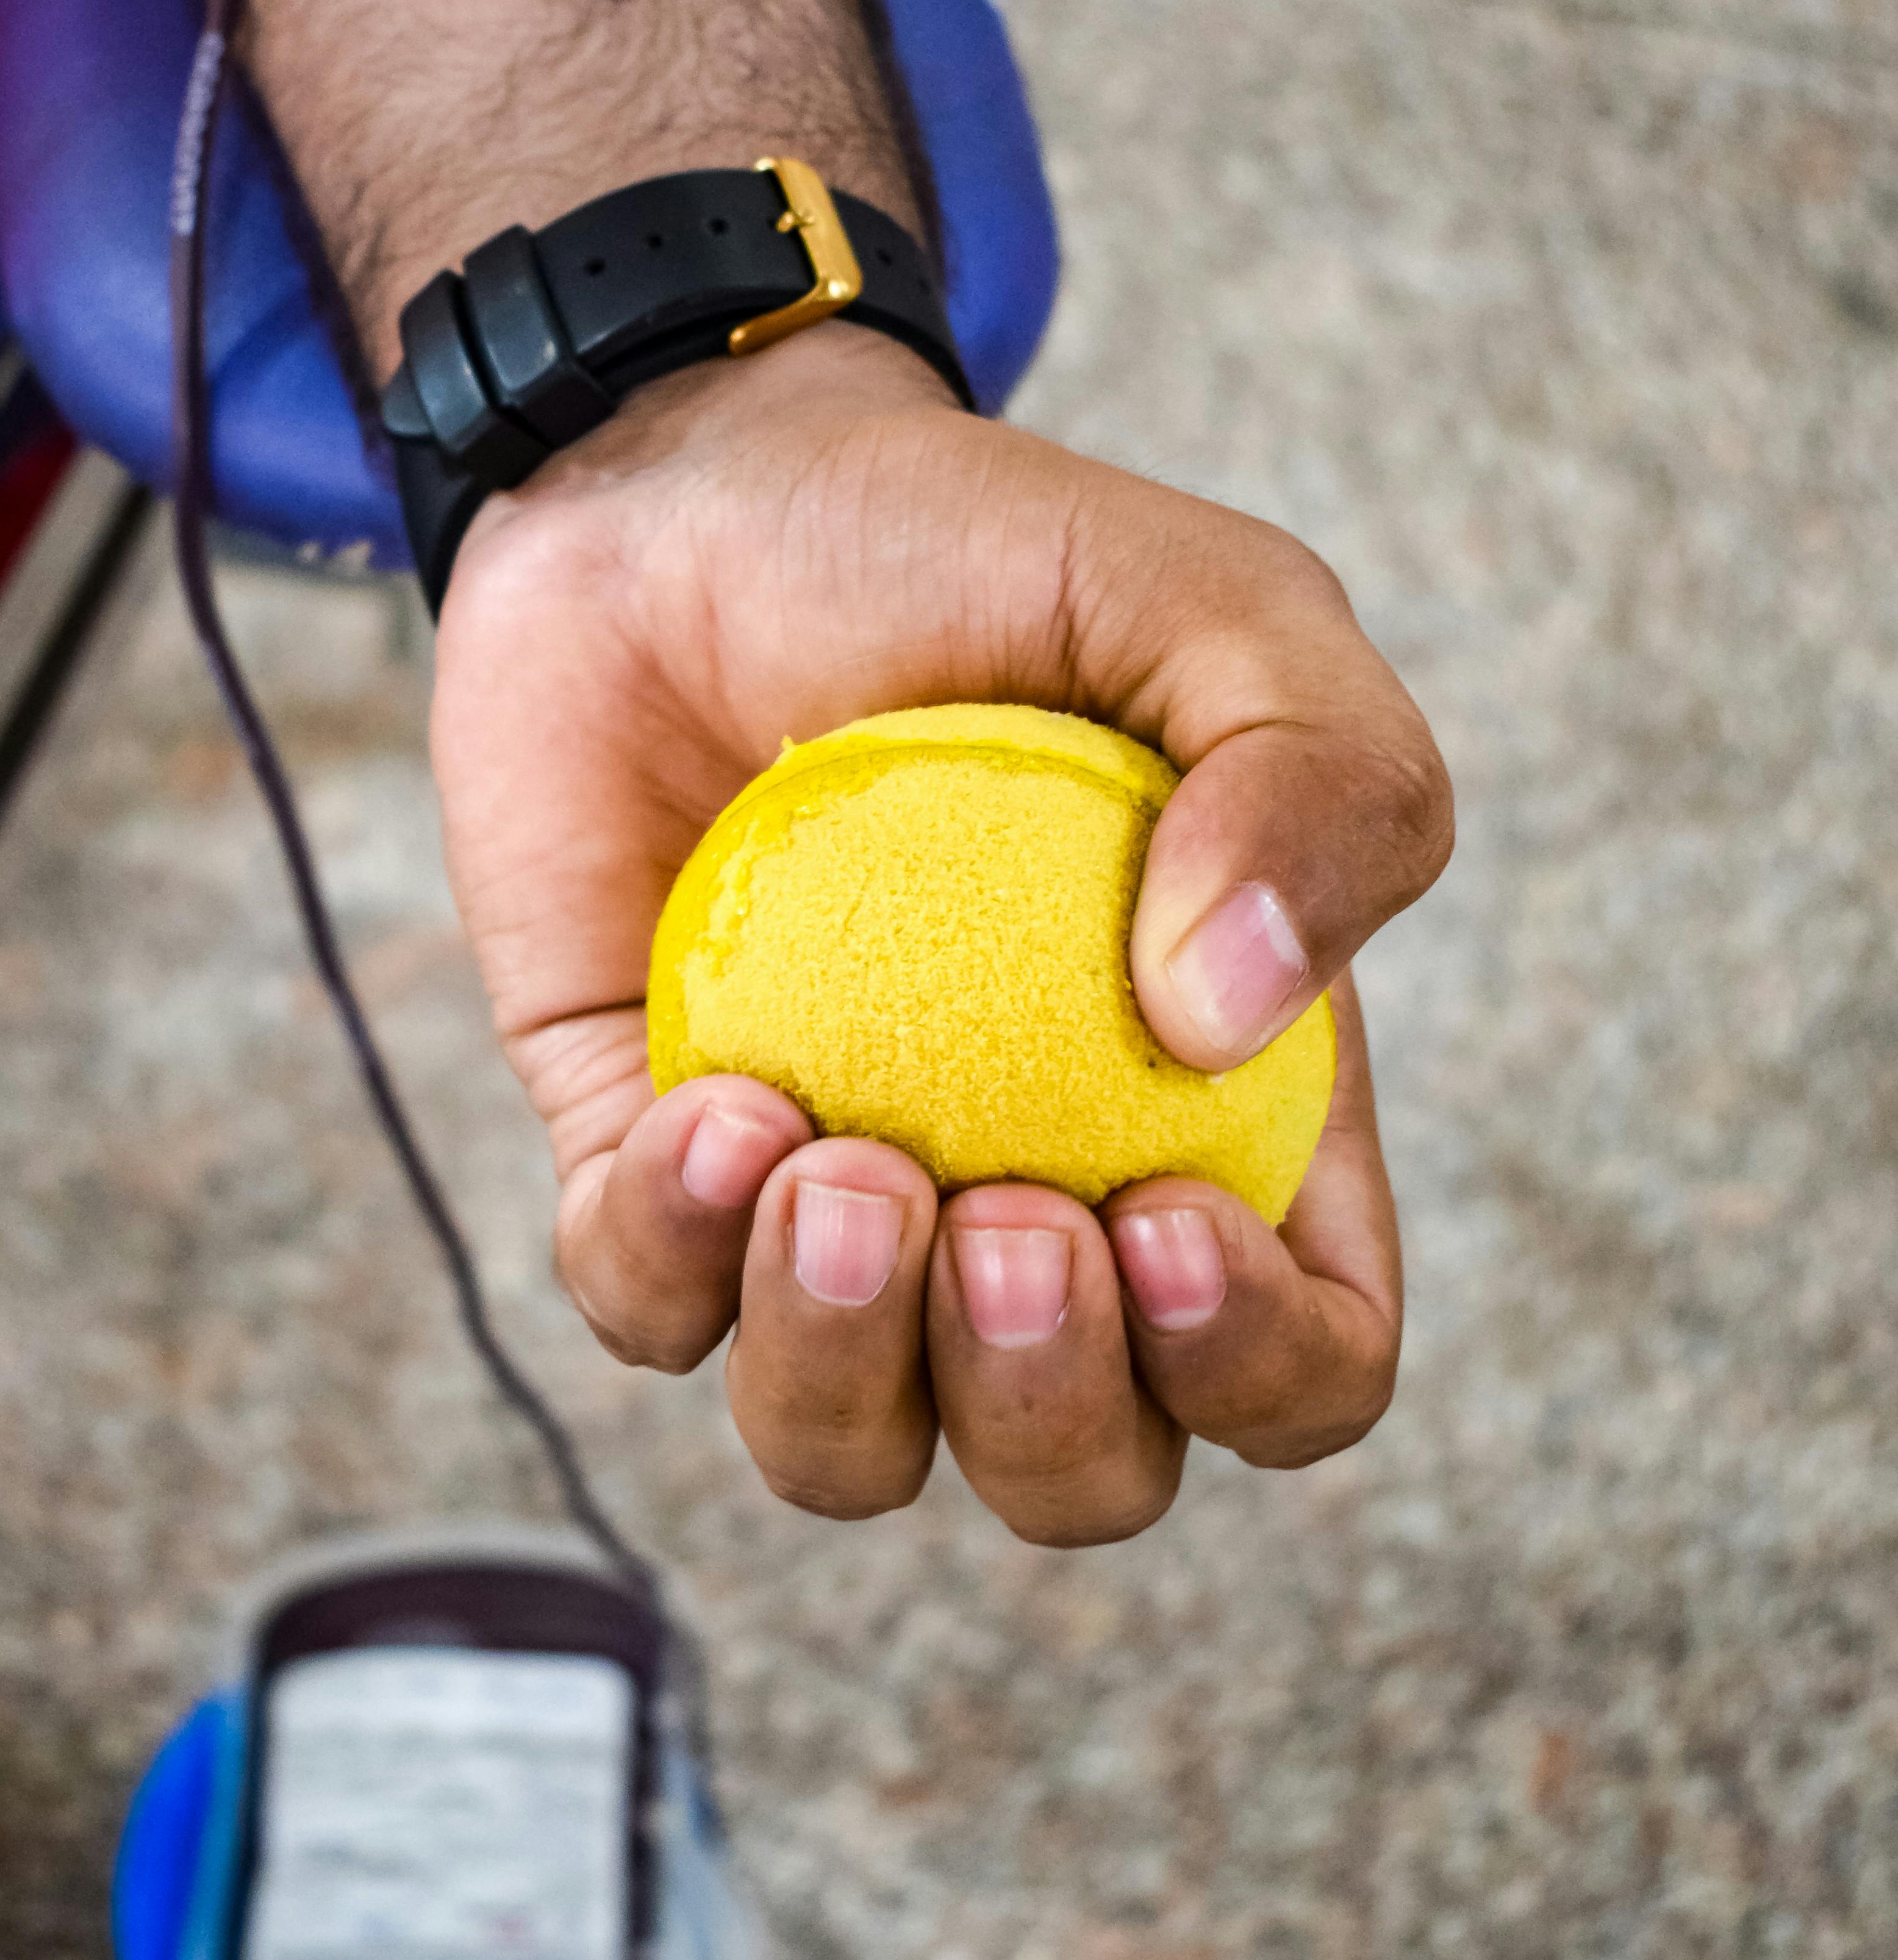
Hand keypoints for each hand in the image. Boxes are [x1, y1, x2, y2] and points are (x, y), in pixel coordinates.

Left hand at [429, 326, 1450, 1546]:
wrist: (692, 485)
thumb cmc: (979, 552)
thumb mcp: (1223, 610)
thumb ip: (1321, 785)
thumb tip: (1227, 1021)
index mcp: (1210, 1113)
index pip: (1298, 1365)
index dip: (1260, 1368)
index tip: (1168, 1218)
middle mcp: (1027, 1195)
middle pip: (1078, 1474)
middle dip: (1047, 1413)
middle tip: (1003, 1214)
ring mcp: (824, 1194)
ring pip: (850, 1449)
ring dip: (844, 1367)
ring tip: (832, 1166)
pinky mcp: (638, 1154)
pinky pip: (646, 1312)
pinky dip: (671, 1252)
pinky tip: (710, 1106)